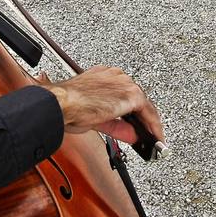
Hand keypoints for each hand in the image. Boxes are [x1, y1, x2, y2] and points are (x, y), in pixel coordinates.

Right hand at [46, 66, 165, 147]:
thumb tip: (130, 134)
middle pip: (137, 100)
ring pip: (144, 105)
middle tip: (148, 136)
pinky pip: (148, 112)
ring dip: (149, 124)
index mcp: (104, 77)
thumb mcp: (96, 119)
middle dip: (142, 120)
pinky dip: (153, 126)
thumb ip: (116, 125)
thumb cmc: (67, 106)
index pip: (124, 95)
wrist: (62, 103)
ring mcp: (124, 84)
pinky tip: (153, 137)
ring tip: (153, 139)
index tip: (136, 125)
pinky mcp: (131, 94)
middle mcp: (116, 77)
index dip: (132, 113)